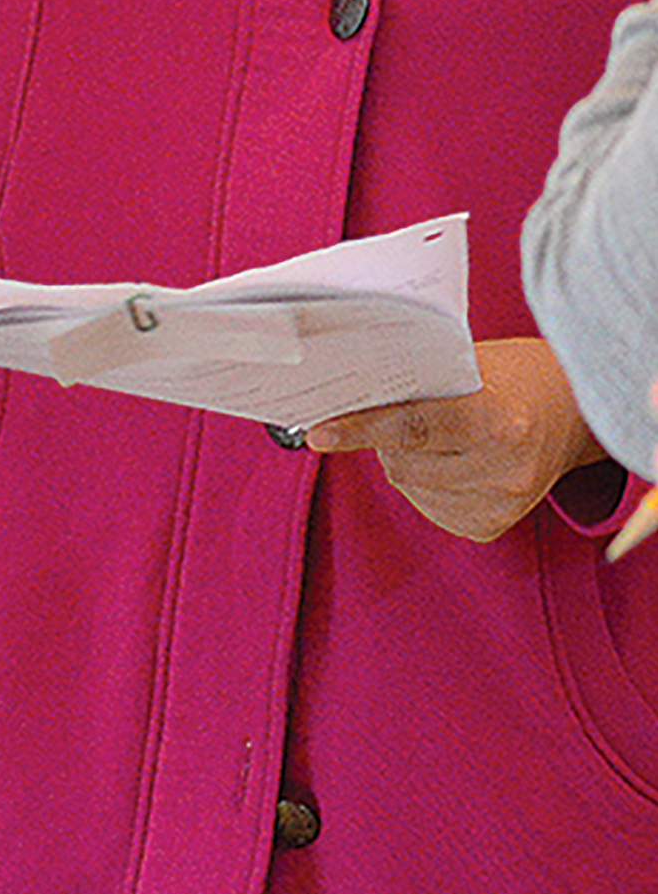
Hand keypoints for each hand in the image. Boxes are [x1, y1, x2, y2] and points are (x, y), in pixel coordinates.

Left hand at [305, 336, 607, 541]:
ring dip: (403, 458)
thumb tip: (351, 395)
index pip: (416, 426)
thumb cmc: (517, 378)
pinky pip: (427, 505)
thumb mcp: (473, 365)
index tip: (319, 432)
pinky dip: (422, 480)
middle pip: (403, 461)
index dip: (363, 427)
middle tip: (399, 408)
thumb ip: (421, 384)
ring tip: (435, 432)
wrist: (575, 414)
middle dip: (385, 435)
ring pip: (408, 484)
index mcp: (502, 420)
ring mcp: (500, 506)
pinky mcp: (490, 528)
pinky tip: (448, 458)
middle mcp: (505, 471)